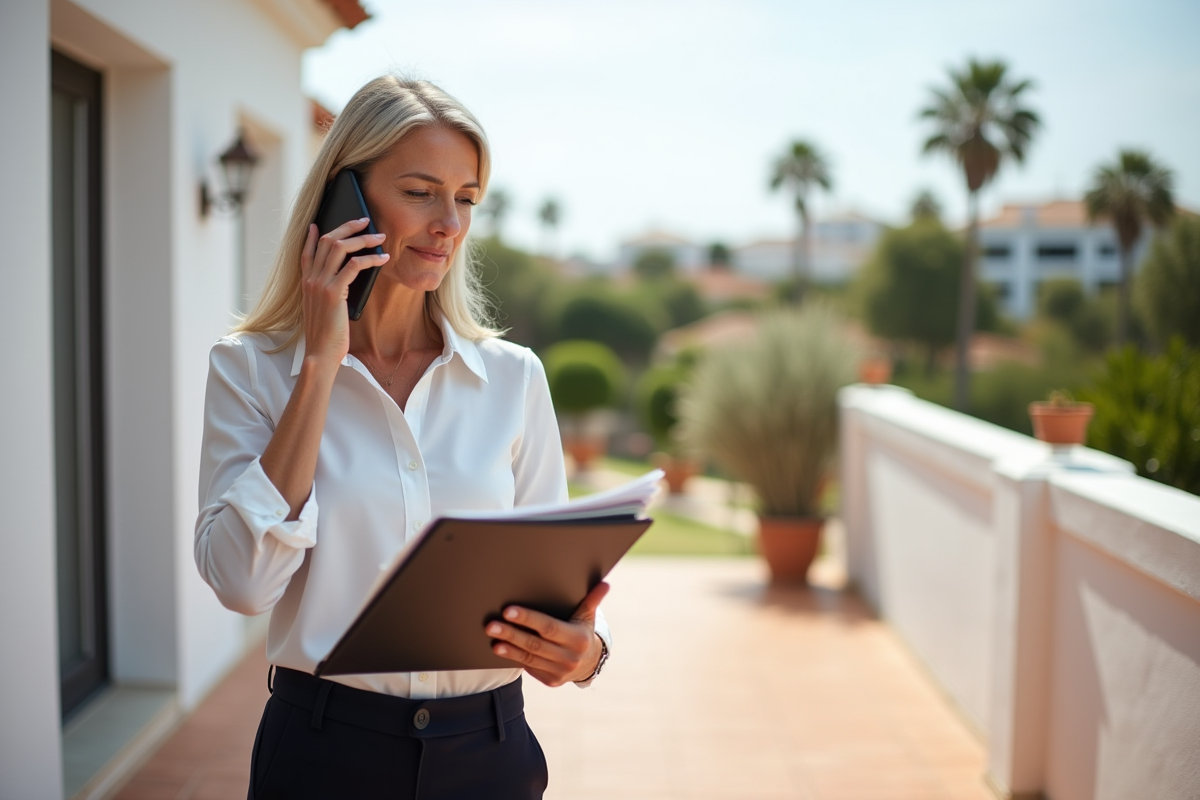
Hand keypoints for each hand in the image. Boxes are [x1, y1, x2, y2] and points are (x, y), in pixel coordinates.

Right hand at [299, 218, 388, 369]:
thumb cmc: (326, 336)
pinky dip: (370, 258)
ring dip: (363, 238)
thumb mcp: (323, 310)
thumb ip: (328, 293)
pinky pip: (354, 266)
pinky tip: (383, 258)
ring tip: (380, 236)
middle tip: (365, 220)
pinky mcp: (333, 292)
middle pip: (327, 241)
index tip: (318, 224)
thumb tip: (343, 281)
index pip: (306, 252)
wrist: (320, 353)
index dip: (313, 236)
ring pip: (340, 248)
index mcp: (306, 283)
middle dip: (348, 227)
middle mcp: (310, 279)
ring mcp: (320, 284)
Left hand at [486, 581, 609, 686]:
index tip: (508, 611)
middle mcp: (570, 658)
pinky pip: (529, 667)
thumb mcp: (588, 616)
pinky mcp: (551, 681)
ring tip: (493, 637)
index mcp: (578, 639)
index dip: (528, 619)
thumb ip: (592, 599)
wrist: (589, 663)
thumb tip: (605, 584)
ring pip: (529, 657)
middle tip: (492, 625)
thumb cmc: (583, 631)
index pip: (549, 627)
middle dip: (511, 633)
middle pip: (535, 644)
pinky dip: (513, 657)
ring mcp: (560, 672)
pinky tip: (500, 648)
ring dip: (508, 647)